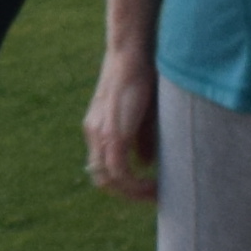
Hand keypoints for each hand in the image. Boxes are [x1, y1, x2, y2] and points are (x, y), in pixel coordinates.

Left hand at [84, 49, 160, 201]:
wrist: (131, 52)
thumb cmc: (142, 76)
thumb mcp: (142, 113)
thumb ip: (141, 140)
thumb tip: (145, 165)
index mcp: (97, 128)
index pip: (102, 166)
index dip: (121, 183)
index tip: (145, 189)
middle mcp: (93, 133)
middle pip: (101, 178)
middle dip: (127, 194)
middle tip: (152, 198)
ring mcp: (100, 134)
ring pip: (109, 179)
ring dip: (133, 193)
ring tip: (156, 195)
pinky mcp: (113, 133)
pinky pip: (119, 172)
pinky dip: (135, 184)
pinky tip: (154, 185)